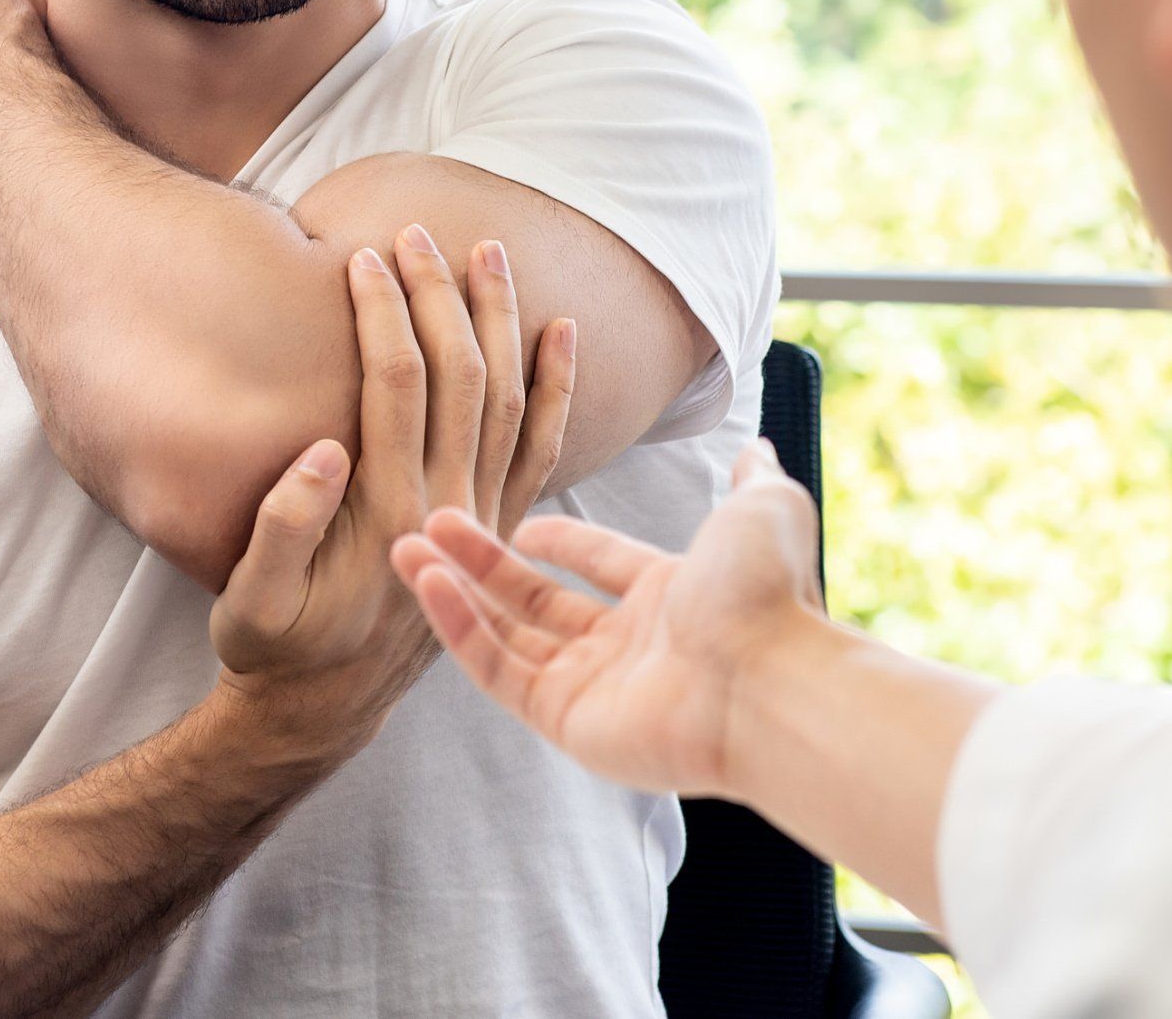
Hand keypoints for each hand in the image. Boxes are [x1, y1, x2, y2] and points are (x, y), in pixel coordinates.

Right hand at [211, 227, 576, 753]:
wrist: (325, 714)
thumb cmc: (275, 651)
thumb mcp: (251, 605)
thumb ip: (283, 529)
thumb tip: (322, 448)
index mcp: (388, 513)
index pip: (395, 385)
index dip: (382, 313)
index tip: (362, 254)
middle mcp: (449, 509)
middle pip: (460, 377)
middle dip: (441, 296)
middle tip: (420, 230)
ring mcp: (484, 522)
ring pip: (509, 402)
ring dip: (502, 323)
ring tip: (492, 253)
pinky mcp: (500, 533)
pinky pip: (541, 451)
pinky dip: (556, 389)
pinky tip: (561, 334)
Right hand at [388, 439, 830, 796]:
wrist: (768, 681)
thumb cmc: (766, 598)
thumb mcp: (763, 511)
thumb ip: (751, 480)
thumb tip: (759, 448)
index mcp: (672, 597)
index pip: (600, 563)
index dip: (560, 540)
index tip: (518, 522)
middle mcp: (631, 646)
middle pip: (540, 600)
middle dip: (483, 561)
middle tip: (430, 522)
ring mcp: (595, 688)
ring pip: (509, 634)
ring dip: (455, 591)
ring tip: (403, 548)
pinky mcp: (566, 722)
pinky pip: (500, 671)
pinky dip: (460, 629)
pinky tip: (427, 585)